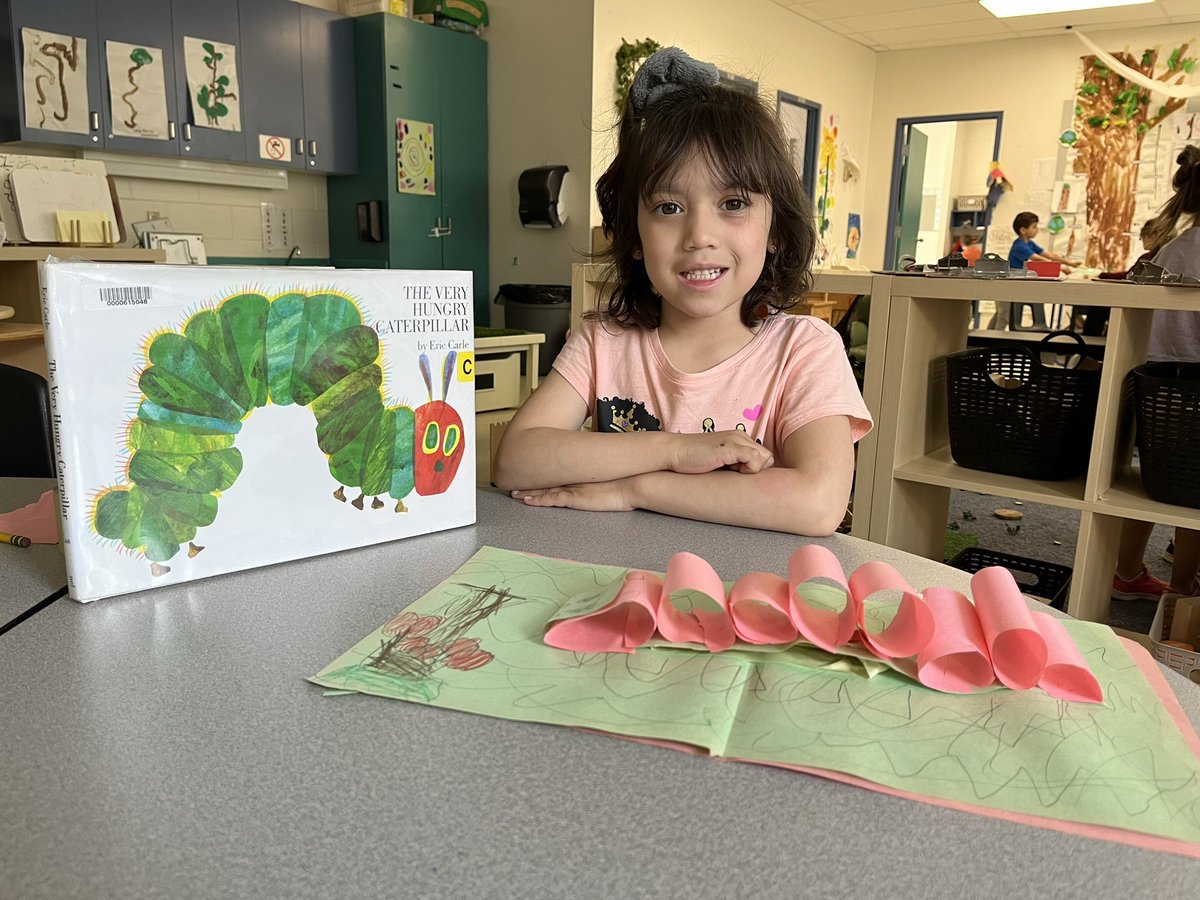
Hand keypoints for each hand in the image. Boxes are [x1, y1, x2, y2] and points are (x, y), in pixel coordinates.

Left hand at [511, 478, 638, 511]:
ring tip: (513, 493)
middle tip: (514, 481)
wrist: (634, 483)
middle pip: (547, 480)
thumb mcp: (613, 479)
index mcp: (583, 474)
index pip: (559, 473)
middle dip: (530, 481)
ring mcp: (574, 488)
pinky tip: (527, 501)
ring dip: (529, 492)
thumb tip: (604, 480)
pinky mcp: (575, 498)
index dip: (543, 474)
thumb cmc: (628, 482)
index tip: (532, 473)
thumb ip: (604, 480)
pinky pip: (552, 500)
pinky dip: (538, 500)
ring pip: (545, 489)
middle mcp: (576, 479)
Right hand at [670, 431, 772, 474]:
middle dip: (756, 470)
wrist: (674, 452)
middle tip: (735, 474)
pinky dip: (749, 470)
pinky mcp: (730, 447)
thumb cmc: (693, 460)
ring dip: (752, 470)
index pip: (763, 455)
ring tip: (732, 472)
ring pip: (764, 458)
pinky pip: (755, 459)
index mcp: (739, 437)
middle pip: (767, 457)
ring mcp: (736, 440)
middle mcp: (740, 435)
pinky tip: (732, 471)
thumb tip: (749, 478)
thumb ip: (735, 463)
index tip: (738, 474)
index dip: (755, 468)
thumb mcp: (720, 460)